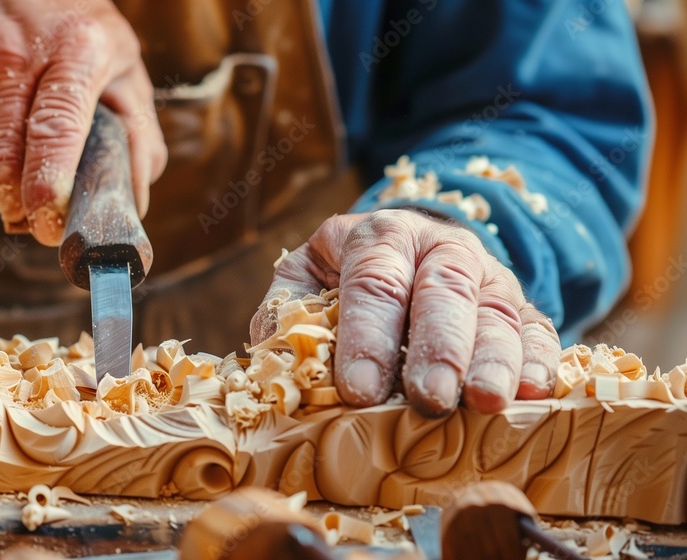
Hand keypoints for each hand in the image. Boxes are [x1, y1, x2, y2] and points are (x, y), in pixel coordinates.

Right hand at [0, 0, 166, 244]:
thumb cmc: (75, 39)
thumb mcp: (124, 69)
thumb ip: (138, 137)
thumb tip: (130, 204)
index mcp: (73, 48)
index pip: (56, 124)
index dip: (49, 180)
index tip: (51, 219)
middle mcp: (12, 53)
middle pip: (3, 154)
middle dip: (21, 205)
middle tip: (43, 225)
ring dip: (3, 189)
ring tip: (28, 174)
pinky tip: (2, 145)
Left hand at [251, 209, 560, 416]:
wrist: (410, 243)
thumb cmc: (347, 274)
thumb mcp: (307, 275)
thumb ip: (288, 310)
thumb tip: (274, 357)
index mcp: (379, 236)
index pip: (373, 281)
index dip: (367, 335)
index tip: (359, 390)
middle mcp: (438, 246)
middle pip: (444, 291)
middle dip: (438, 348)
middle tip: (430, 399)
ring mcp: (486, 274)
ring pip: (496, 311)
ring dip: (494, 359)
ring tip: (486, 402)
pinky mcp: (520, 304)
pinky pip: (538, 328)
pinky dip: (540, 360)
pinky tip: (535, 392)